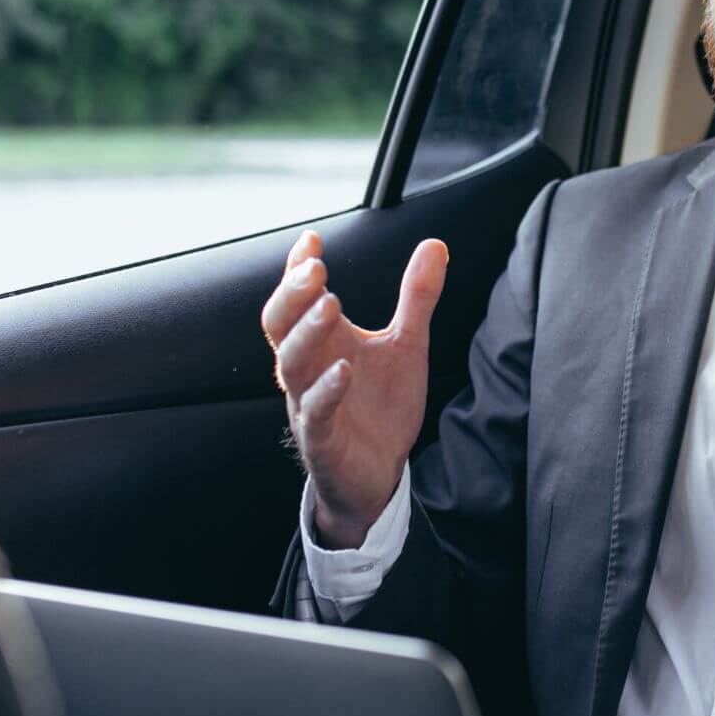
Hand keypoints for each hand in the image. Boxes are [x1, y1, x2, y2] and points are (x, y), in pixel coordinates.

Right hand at [262, 229, 447, 547]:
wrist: (380, 476)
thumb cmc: (382, 408)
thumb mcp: (406, 344)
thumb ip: (416, 298)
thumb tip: (435, 246)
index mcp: (321, 344)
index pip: (296, 299)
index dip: (297, 269)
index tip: (312, 240)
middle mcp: (307, 370)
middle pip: (279, 325)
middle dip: (292, 294)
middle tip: (315, 268)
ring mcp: (310, 405)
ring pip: (291, 365)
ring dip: (308, 333)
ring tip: (330, 304)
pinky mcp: (323, 441)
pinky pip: (315, 414)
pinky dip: (326, 391)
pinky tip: (343, 369)